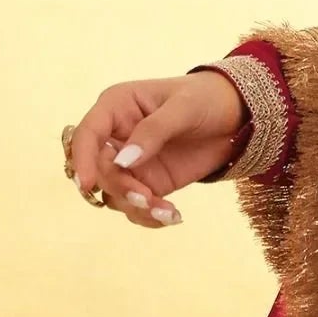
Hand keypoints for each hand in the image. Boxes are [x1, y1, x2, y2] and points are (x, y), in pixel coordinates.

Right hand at [61, 70, 245, 227]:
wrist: (235, 117)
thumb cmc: (206, 99)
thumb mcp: (183, 107)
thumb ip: (153, 131)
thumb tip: (124, 160)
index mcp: (116, 108)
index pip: (87, 134)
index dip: (81, 159)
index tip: (87, 184)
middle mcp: (117, 137)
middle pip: (99, 170)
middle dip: (119, 188)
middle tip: (147, 199)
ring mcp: (131, 163)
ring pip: (114, 194)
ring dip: (136, 208)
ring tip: (167, 213)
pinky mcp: (149, 183)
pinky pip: (136, 206)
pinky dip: (150, 217)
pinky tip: (172, 217)